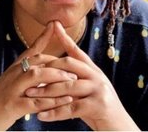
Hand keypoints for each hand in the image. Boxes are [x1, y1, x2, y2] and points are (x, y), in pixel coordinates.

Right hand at [0, 22, 77, 130]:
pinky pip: (35, 101)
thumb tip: (45, 63)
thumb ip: (27, 71)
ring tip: (72, 80)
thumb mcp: (12, 82)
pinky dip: (52, 100)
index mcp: (13, 69)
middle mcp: (12, 75)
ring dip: (56, 76)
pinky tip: (65, 100)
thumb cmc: (0, 102)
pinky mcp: (12, 107)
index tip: (55, 24)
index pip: (31, 50)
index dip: (43, 37)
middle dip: (58, 63)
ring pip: (36, 76)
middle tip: (76, 69)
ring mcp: (11, 90)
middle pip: (37, 60)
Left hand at [25, 21, 139, 130]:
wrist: (118, 124)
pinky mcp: (98, 106)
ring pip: (68, 86)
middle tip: (29, 73)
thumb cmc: (100, 108)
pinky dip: (54, 112)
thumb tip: (58, 72)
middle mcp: (97, 76)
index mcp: (93, 71)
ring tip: (30, 94)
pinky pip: (72, 108)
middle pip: (70, 64)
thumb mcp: (90, 89)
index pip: (77, 51)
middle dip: (48, 68)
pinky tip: (41, 116)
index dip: (65, 38)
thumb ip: (77, 79)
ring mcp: (99, 90)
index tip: (54, 25)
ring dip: (46, 90)